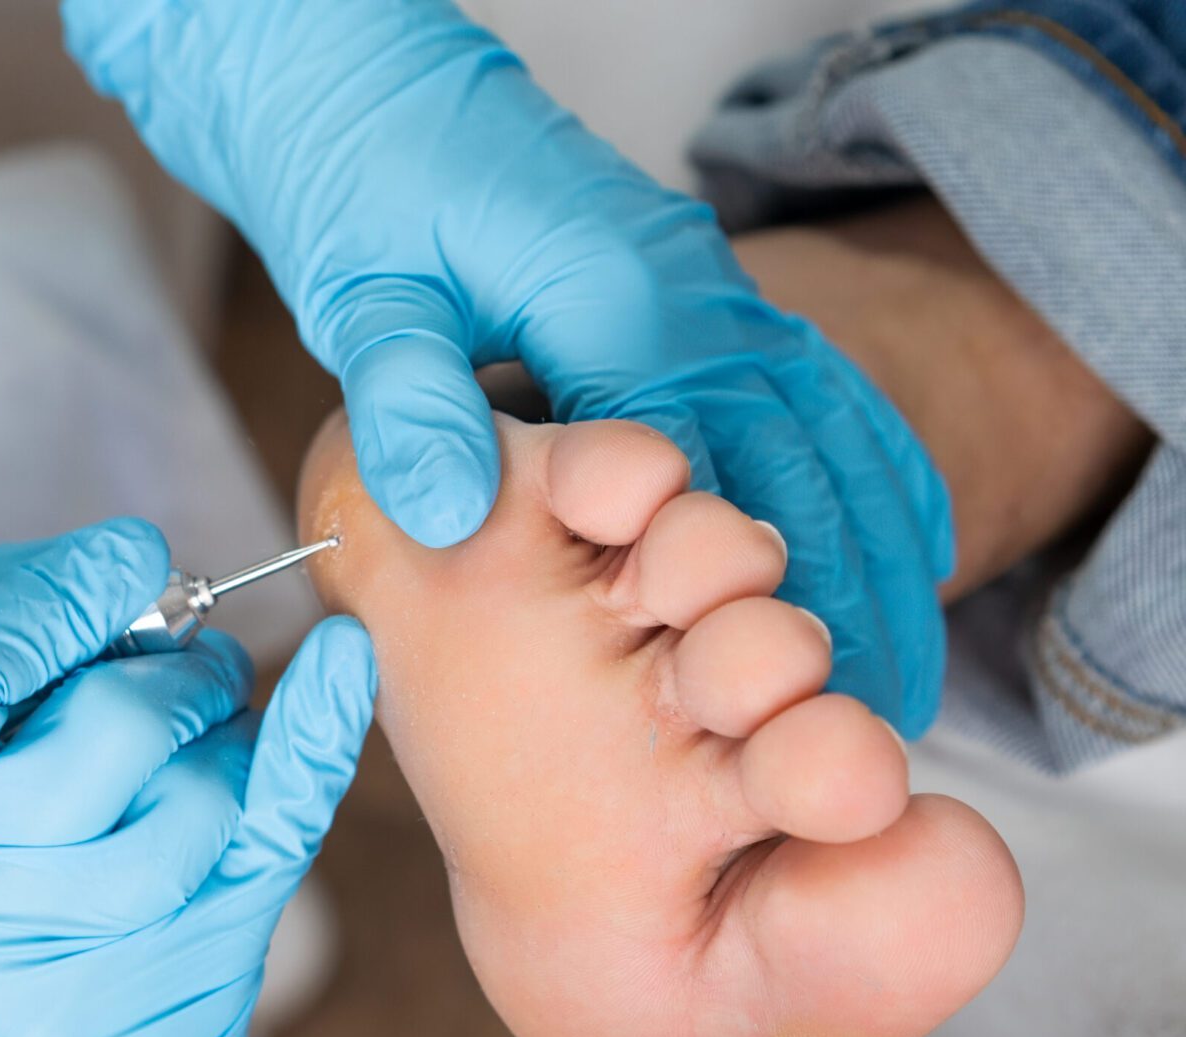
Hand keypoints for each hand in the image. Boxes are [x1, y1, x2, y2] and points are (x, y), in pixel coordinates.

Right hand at [0, 519, 376, 1036]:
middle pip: (109, 723)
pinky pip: (268, 851)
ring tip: (206, 740)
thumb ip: (5, 665)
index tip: (128, 558)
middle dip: (173, 670)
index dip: (56, 589)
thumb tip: (128, 571)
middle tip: (187, 666)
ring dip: (227, 734)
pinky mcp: (167, 1020)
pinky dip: (313, 749)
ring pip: (203, 793)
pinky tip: (342, 678)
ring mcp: (66, 978)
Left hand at [65, 0, 952, 732]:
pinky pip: (814, 390)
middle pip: (802, 455)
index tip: (783, 699)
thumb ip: (408, 398)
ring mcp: (714, 286)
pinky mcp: (706, 292)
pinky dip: (857, 476)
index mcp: (614, 299)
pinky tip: (879, 555)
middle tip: (873, 720)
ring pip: (832, 425)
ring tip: (895, 672)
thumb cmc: (369, 193)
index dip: (751, 592)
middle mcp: (693, 290)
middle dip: (843, 589)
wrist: (381, 90)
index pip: (710, 468)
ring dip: (873, 544)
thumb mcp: (365, 298)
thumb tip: (447, 513)